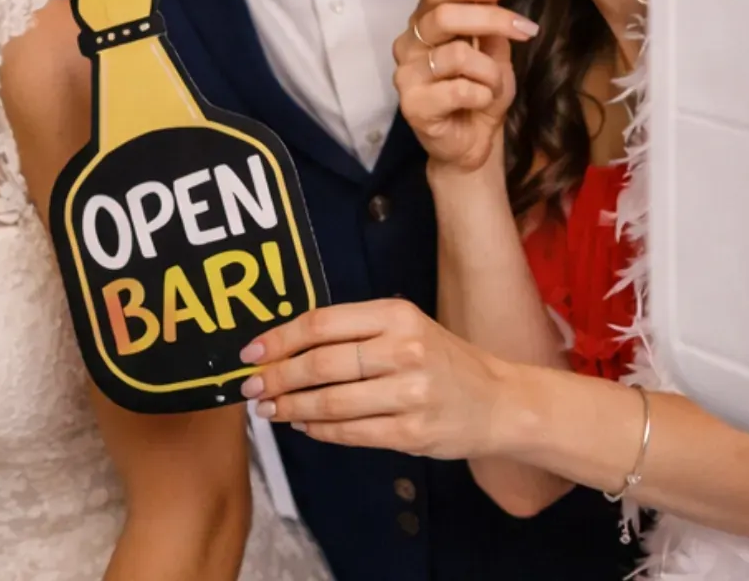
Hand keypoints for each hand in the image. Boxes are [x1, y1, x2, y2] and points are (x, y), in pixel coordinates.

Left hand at [239, 298, 513, 457]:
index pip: (323, 323)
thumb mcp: (406, 328)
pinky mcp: (412, 434)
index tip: (251, 351)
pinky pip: (351, 433)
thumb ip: (355, 332)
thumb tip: (286, 346)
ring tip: (268, 409)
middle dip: (276, 377)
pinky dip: (319, 430)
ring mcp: (410, 394)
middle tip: (249, 386)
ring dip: (291, 407)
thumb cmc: (443, 361)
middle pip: (320, 364)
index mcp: (397, 315)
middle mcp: (404, 350)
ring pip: (330, 402)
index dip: (280, 338)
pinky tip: (303, 426)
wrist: (500, 402)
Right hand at [392, 0, 532, 172]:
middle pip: (444, 16)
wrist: (472, 142)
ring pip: (457, 55)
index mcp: (423, 25)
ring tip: (494, 87)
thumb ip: (491, 27)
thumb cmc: (480, 93)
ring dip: (490, 71)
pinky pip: (459, 90)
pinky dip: (482, 95)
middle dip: (491, 19)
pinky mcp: (412, 105)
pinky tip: (480, 103)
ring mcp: (406, 76)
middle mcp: (408, 45)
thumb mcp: (495, 54)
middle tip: (525, 30)